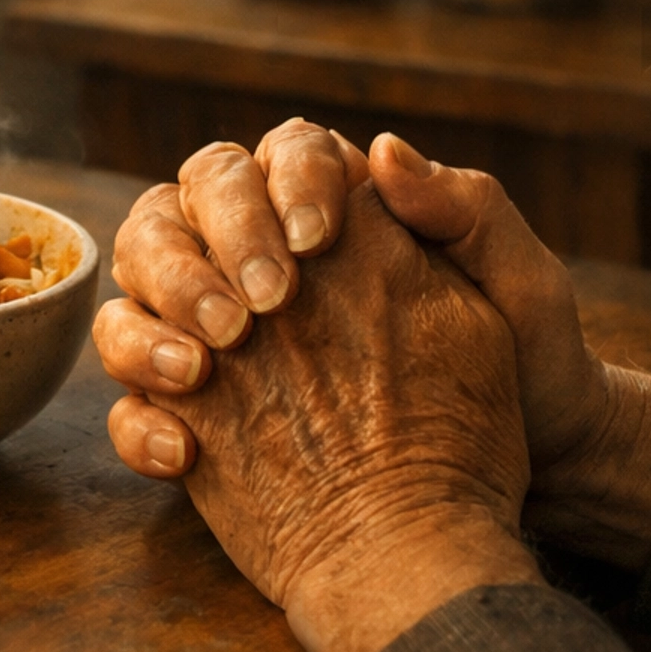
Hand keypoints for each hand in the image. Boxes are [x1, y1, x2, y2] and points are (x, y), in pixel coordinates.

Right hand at [104, 184, 538, 651]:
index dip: (288, 183)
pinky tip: (186, 454)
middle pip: (182, 206)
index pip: (278, 154)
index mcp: (331, 211)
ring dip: (152, 317)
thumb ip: (464, 209)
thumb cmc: (520, 381)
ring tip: (201, 369)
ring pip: (132, 285)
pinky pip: (130, 401)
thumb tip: (383, 151)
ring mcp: (212, 333)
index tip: (317, 240)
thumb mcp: (517, 292)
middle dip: (212, 247)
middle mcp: (257, 258)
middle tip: (259, 308)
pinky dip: (140, 422)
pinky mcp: (190, 412)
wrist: (494, 500)